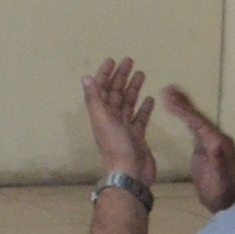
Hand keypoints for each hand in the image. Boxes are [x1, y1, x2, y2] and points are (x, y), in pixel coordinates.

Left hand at [83, 58, 158, 186]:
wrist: (130, 172)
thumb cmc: (116, 146)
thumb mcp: (103, 120)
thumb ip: (94, 99)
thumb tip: (85, 77)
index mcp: (101, 114)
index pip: (101, 88)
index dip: (105, 74)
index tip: (112, 60)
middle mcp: (111, 118)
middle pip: (115, 92)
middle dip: (121, 76)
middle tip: (129, 61)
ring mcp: (124, 127)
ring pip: (128, 102)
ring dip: (133, 88)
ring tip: (141, 73)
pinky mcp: (137, 135)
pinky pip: (140, 117)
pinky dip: (143, 107)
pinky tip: (149, 98)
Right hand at [165, 84, 234, 203]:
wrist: (226, 201)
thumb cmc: (218, 190)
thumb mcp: (216, 175)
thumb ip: (214, 158)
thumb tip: (211, 142)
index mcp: (217, 142)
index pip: (198, 122)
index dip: (184, 110)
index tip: (169, 98)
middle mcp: (216, 138)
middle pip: (198, 116)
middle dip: (183, 102)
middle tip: (168, 88)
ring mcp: (211, 142)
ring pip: (196, 119)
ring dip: (183, 106)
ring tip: (169, 94)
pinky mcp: (205, 146)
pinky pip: (194, 126)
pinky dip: (184, 117)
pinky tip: (178, 112)